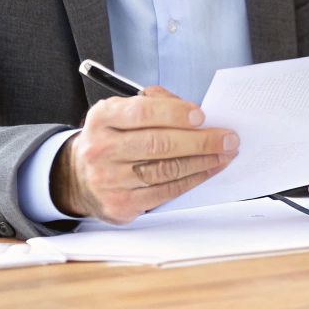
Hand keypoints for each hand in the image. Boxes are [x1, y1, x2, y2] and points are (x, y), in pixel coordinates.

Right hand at [51, 86, 237, 223]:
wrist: (80, 177)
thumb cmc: (113, 138)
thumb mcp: (121, 111)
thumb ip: (155, 103)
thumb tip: (194, 112)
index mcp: (102, 118)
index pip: (141, 112)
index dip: (174, 113)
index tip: (202, 115)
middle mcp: (101, 149)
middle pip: (157, 144)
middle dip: (200, 141)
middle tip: (228, 137)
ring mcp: (109, 180)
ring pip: (165, 170)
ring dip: (203, 161)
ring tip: (225, 153)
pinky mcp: (121, 205)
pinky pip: (165, 192)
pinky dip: (193, 179)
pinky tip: (209, 169)